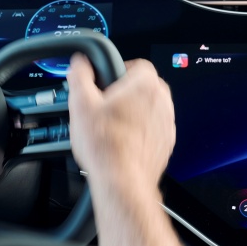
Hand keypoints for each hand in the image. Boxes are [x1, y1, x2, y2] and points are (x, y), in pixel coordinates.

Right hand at [67, 53, 182, 245]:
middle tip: (103, 106)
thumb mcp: (80, 104)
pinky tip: (120, 142)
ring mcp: (167, 123)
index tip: (103, 82)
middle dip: (124, 93)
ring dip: (132, 113)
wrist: (122, 181)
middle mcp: (162, 101)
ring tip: (109, 127)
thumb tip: (80, 64)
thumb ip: (80, 76)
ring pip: (148, 108)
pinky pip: (152, 129)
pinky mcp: (166, 143)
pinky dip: (138, 132)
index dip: (116, 70)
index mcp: (145, 85)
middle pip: (142, 86)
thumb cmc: (105, 146)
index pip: (136, 63)